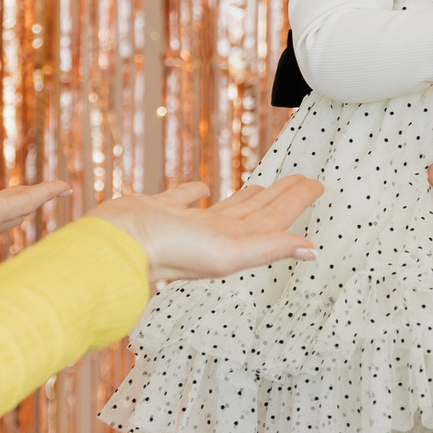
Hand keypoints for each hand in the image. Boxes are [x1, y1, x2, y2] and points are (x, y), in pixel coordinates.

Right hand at [87, 176, 324, 287]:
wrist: (115, 245)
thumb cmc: (169, 252)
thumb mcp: (228, 251)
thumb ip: (270, 248)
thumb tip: (311, 251)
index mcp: (234, 244)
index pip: (275, 219)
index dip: (298, 202)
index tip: (317, 184)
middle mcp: (214, 236)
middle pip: (258, 213)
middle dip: (281, 196)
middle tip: (302, 180)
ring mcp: (187, 225)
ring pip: (227, 207)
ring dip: (248, 197)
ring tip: (263, 187)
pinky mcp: (160, 211)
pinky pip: (185, 199)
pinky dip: (197, 192)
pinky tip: (203, 189)